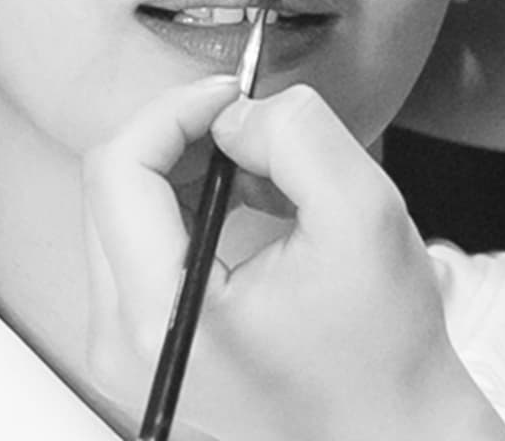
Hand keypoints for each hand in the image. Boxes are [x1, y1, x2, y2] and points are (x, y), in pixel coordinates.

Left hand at [81, 80, 504, 440]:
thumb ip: (300, 136)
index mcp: (162, 315)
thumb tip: (240, 114)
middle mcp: (124, 339)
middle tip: (252, 125)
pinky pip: (147, 244)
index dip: (174, 111)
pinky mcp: (150, 344)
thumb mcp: (365, 218)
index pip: (119, 171)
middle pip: (115, 186)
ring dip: (191, 170)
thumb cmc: (385, 351)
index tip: (232, 96)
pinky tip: (250, 205)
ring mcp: (130, 347)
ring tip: (263, 172)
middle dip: (184, 137)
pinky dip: (194, 205)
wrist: (389, 433)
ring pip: (128, 210)